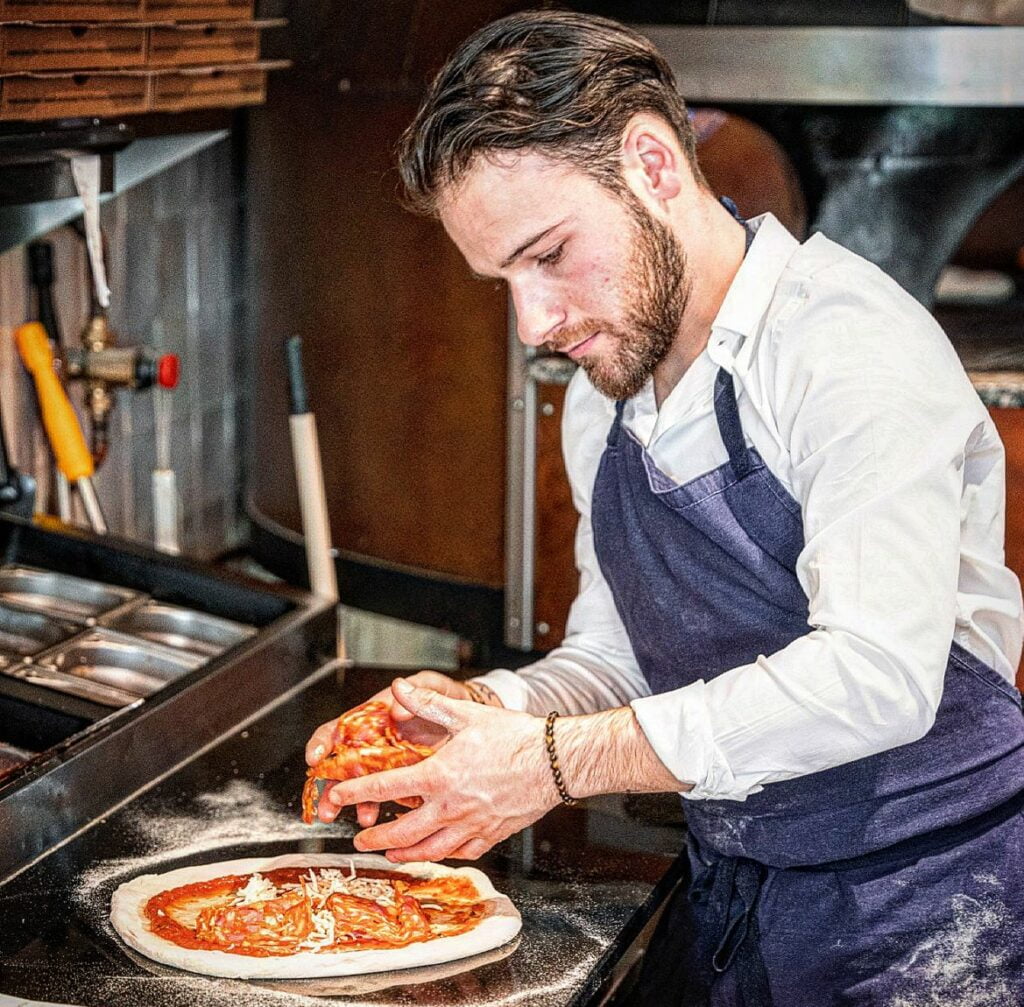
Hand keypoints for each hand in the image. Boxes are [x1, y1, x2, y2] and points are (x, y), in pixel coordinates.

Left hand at [318, 678, 559, 861]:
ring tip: (388, 852)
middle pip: (401, 830)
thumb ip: (428, 703)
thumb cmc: (515, 737)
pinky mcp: (490, 835)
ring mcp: (471, 825)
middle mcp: (451, 806)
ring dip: (402, 853)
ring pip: (428, 849)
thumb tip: (397, 689)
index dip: (357, 792)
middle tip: (359, 838)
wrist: (556, 762)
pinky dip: (440, 854)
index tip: (338, 796)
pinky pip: (459, 852)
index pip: (386, 787)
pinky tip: (434, 851)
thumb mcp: (467, 714)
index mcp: (440, 775)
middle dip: (375, 836)